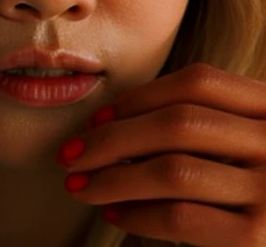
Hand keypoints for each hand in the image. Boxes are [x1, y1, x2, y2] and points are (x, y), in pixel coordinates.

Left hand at [56, 63, 265, 246]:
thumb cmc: (255, 172)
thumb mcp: (242, 132)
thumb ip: (203, 118)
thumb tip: (113, 125)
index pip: (196, 83)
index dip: (138, 97)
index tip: (95, 118)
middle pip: (177, 124)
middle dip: (111, 139)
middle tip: (69, 155)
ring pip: (172, 171)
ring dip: (113, 179)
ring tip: (79, 185)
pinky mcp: (261, 238)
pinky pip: (182, 219)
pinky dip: (139, 214)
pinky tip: (114, 213)